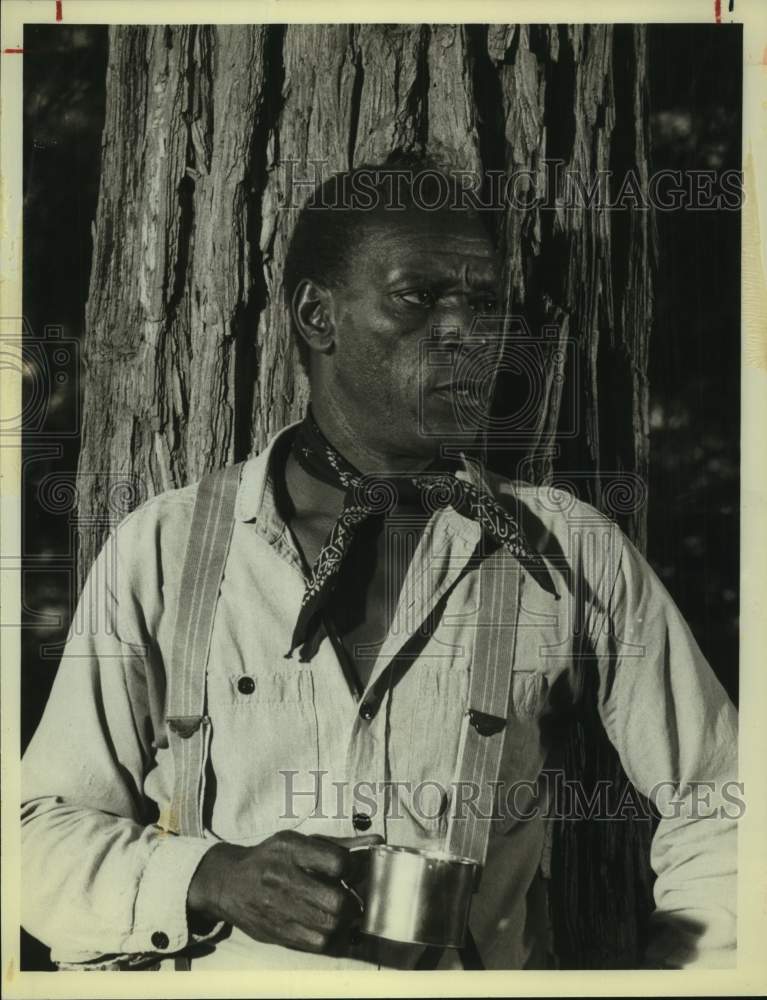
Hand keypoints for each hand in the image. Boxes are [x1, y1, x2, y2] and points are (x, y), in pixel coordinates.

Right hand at [187, 830, 380, 952]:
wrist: (228, 882)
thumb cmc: (271, 857)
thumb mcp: (300, 841)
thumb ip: (339, 844)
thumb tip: (378, 843)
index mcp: (291, 849)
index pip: (337, 862)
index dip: (352, 870)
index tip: (349, 873)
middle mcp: (283, 878)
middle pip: (335, 902)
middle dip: (351, 903)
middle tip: (350, 900)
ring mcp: (278, 909)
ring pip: (329, 927)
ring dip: (343, 923)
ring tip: (341, 914)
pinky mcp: (276, 932)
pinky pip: (316, 944)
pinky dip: (331, 938)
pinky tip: (329, 928)